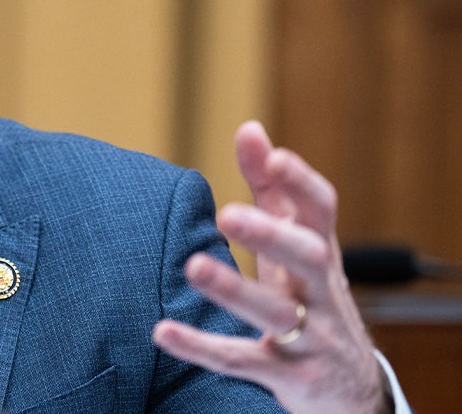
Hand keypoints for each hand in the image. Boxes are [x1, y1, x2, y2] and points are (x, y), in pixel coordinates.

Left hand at [152, 121, 391, 413]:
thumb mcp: (297, 242)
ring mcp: (310, 336)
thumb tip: (249, 127)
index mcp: (322, 252)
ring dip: (235, 289)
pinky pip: (242, 362)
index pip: (323, 211)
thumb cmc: (310, 292)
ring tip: (192, 266)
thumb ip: (272, 187)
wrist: (350, 385)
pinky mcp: (288, 376)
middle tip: (228, 214)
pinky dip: (202, 349)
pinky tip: (161, 331)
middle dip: (272, 235)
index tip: (274, 157)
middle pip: (309, 259)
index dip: (302, 183)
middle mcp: (323, 292)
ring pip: (277, 312)